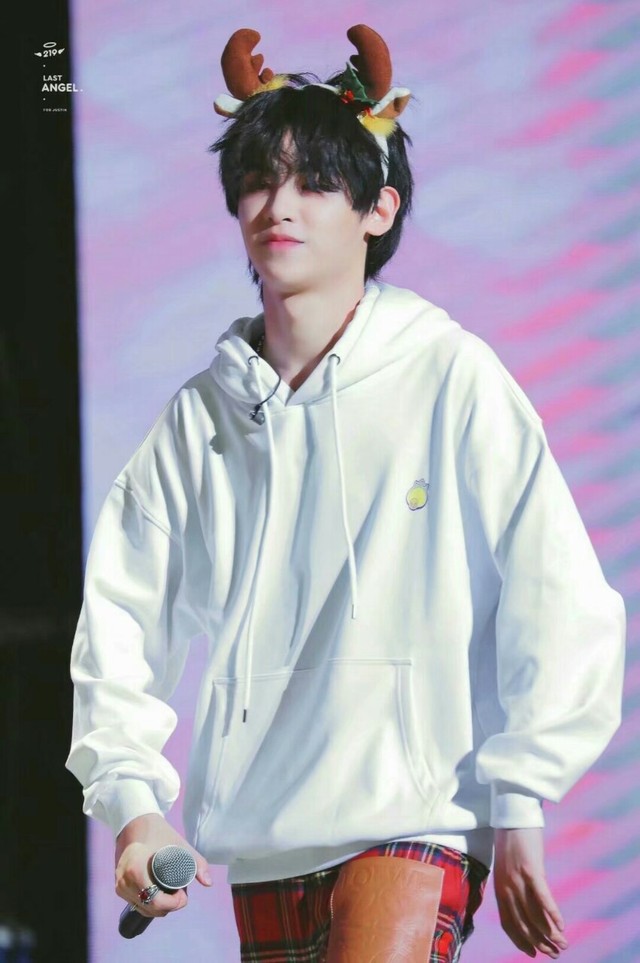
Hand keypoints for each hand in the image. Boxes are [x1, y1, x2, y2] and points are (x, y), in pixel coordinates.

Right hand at [115, 813, 211, 917]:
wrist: (135, 822)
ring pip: (143, 909)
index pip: (156, 902)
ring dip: (160, 906)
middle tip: (180, 891)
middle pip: (150, 908)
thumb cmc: (158, 832)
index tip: (184, 893)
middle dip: (169, 905)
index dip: (174, 903)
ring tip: (171, 891)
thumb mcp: (180, 845)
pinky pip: (136, 903)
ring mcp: (119, 886)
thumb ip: (197, 863)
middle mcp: (124, 882)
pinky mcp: (118, 887)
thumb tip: (208, 883)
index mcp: (135, 871)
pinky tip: (160, 894)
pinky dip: (149, 904)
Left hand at [493, 827, 567, 958]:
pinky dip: (552, 913)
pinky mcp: (531, 868)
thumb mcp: (508, 866)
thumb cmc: (512, 839)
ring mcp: (518, 878)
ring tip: (563, 945)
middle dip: (539, 942)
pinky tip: (561, 925)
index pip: (508, 923)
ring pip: (534, 914)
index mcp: (499, 887)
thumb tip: (526, 904)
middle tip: (555, 954)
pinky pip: (542, 897)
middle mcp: (506, 886)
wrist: (511, 812)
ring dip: (550, 933)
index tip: (533, 952)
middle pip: (523, 923)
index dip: (521, 940)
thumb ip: (513, 885)